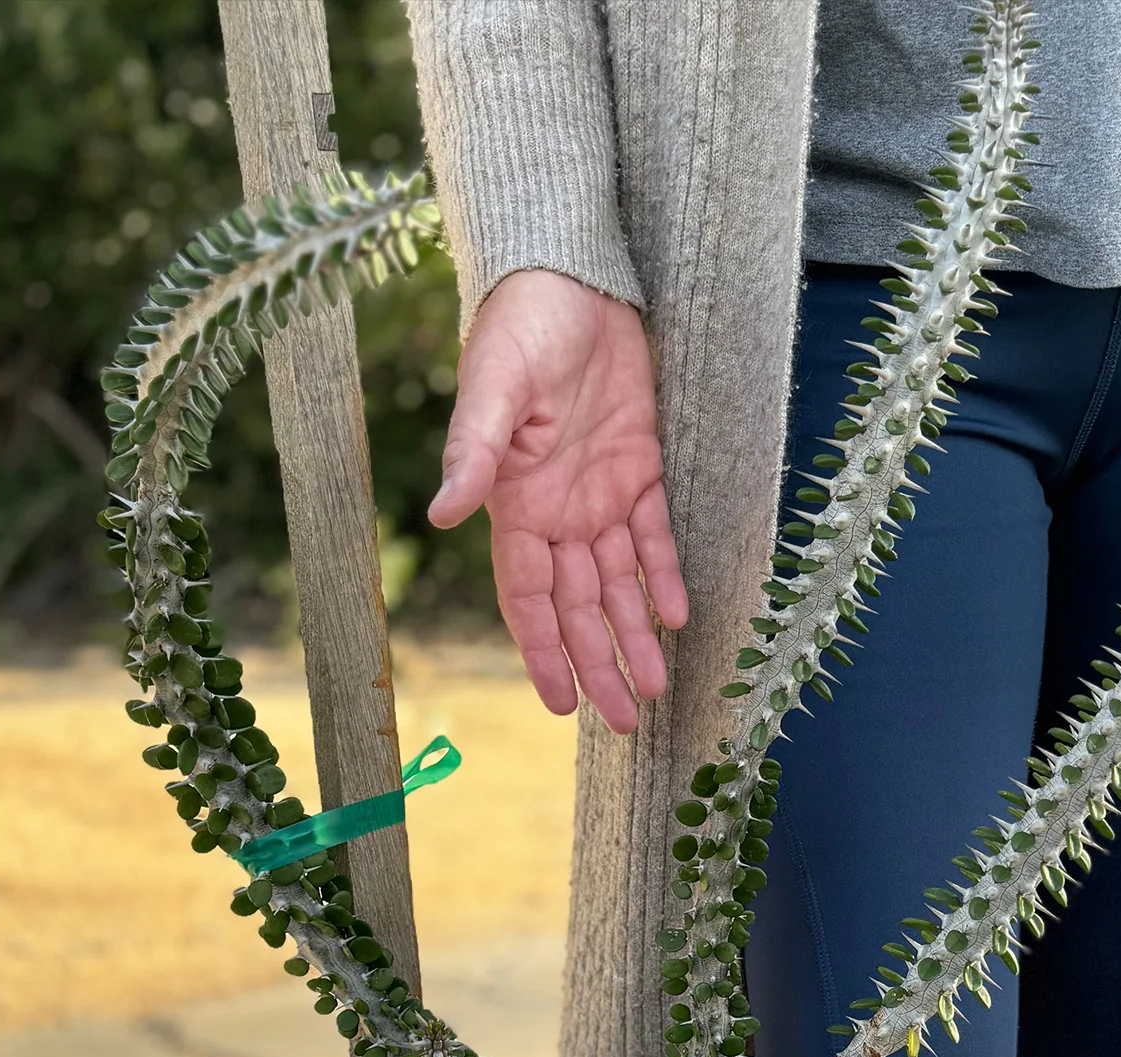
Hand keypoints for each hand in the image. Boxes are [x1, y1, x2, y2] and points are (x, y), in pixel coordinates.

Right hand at [428, 269, 686, 733]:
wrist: (569, 271)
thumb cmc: (519, 322)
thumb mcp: (495, 386)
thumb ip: (474, 454)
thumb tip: (442, 515)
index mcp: (516, 503)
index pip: (529, 597)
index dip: (543, 651)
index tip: (560, 702)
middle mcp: (557, 512)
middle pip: (580, 606)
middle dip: (600, 664)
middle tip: (624, 721)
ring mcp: (598, 493)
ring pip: (619, 584)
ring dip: (635, 636)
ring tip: (658, 689)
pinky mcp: (638, 467)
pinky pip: (654, 536)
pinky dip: (664, 576)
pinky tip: (677, 618)